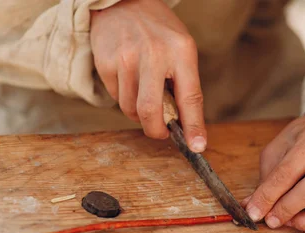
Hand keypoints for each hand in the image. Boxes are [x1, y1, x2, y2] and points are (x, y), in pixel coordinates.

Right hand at [90, 0, 206, 151]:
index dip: (193, 126)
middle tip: (159, 132)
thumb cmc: (158, 31)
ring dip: (138, 113)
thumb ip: (184, 85)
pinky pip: (115, 97)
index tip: (197, 146)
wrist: (123, 1)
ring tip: (143, 93)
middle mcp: (154, 54)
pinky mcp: (107, 62)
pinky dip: (123, 97)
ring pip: (131, 108)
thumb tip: (185, 126)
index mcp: (181, 51)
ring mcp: (127, 58)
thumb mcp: (181, 49)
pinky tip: (128, 78)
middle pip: (152, 111)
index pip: (190, 97)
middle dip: (156, 130)